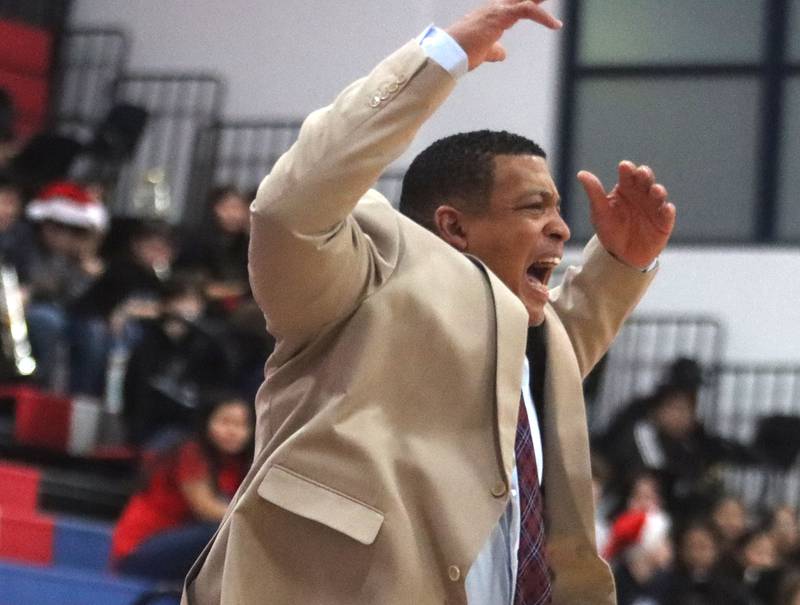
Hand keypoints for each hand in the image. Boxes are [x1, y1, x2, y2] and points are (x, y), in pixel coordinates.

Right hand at [446, 0, 561, 70]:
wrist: (448, 54)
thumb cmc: (461, 53)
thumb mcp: (483, 52)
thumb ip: (494, 50)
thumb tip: (502, 54)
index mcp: (491, 15)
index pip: (515, 4)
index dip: (531, 3)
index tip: (542, 3)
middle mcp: (495, 8)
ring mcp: (498, 10)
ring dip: (541, 0)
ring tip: (557, 17)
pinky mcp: (501, 16)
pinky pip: (528, 9)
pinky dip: (543, 17)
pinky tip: (555, 25)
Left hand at [578, 161, 675, 268]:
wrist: (620, 255)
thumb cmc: (609, 229)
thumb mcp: (599, 211)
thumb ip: (594, 192)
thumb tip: (581, 173)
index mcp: (626, 188)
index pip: (628, 175)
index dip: (627, 170)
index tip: (624, 167)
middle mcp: (642, 194)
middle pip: (646, 180)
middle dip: (645, 175)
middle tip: (641, 173)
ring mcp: (654, 207)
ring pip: (658, 195)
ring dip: (658, 191)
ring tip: (655, 190)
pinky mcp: (664, 223)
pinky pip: (667, 215)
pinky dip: (668, 211)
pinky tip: (667, 208)